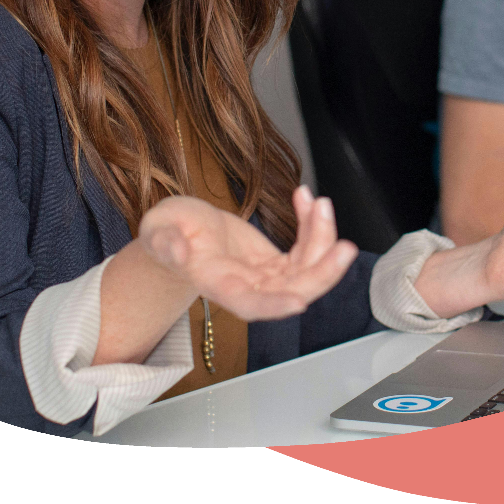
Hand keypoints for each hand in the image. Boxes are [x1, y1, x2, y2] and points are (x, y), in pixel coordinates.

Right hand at [137, 187, 357, 321]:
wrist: (179, 234)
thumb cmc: (165, 234)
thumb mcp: (157, 230)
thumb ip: (164, 243)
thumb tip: (176, 251)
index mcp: (218, 283)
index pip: (249, 304)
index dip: (275, 304)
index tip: (301, 301)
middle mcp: (247, 286)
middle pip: (293, 290)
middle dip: (323, 272)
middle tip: (345, 248)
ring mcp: (264, 276)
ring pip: (306, 269)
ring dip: (322, 238)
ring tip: (319, 203)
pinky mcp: (275, 261)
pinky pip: (304, 248)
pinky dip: (311, 224)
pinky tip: (306, 198)